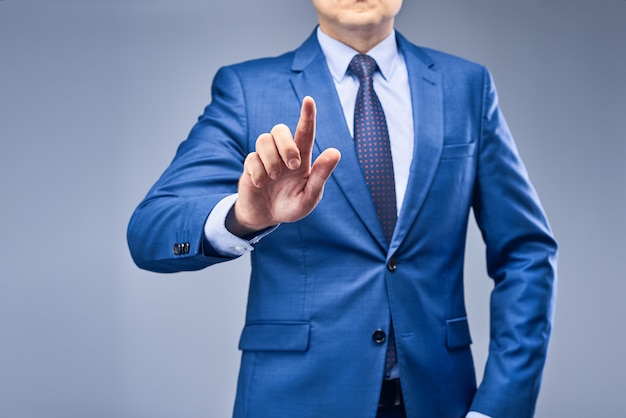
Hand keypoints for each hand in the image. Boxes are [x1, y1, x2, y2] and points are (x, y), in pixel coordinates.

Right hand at [226, 96, 340, 236]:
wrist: (265, 217)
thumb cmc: (291, 206)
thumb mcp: (309, 197)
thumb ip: (321, 176)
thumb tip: (335, 152)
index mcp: (301, 159)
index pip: (305, 132)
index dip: (307, 115)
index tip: (309, 100)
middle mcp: (282, 153)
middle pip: (280, 129)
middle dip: (287, 145)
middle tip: (293, 165)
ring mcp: (265, 158)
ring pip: (263, 139)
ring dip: (272, 159)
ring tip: (275, 177)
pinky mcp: (250, 165)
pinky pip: (251, 158)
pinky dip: (258, 172)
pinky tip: (261, 184)